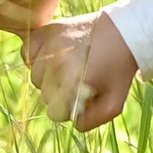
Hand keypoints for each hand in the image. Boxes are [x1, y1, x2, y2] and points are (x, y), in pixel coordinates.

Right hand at [23, 12, 138, 131]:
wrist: (124, 31)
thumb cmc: (119, 69)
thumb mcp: (114, 103)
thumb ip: (90, 121)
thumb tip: (71, 121)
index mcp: (71, 83)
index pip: (54, 112)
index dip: (69, 108)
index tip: (82, 96)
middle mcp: (55, 65)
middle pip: (44, 95)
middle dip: (60, 92)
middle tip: (79, 78)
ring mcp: (48, 46)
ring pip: (35, 76)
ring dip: (49, 76)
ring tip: (70, 65)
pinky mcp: (44, 32)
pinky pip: (28, 54)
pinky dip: (38, 57)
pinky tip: (56, 55)